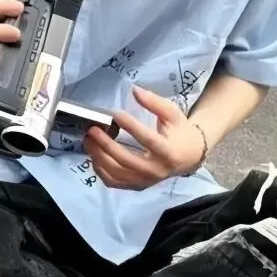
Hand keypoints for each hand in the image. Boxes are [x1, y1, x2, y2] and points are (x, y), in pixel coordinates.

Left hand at [85, 87, 205, 189]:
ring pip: (117, 174)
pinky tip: (94, 155)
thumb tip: (135, 90)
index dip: (131, 127)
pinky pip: (114, 182)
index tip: (115, 114)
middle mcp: (157, 170)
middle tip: (93, 130)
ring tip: (89, 140)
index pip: (147, 140)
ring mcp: (146, 181)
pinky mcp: (137, 186)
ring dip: (99, 157)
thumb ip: (154, 102)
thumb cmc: (179, 131)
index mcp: (168, 151)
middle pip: (127, 160)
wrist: (188, 157)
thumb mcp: (172, 114)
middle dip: (106, 145)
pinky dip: (100, 170)